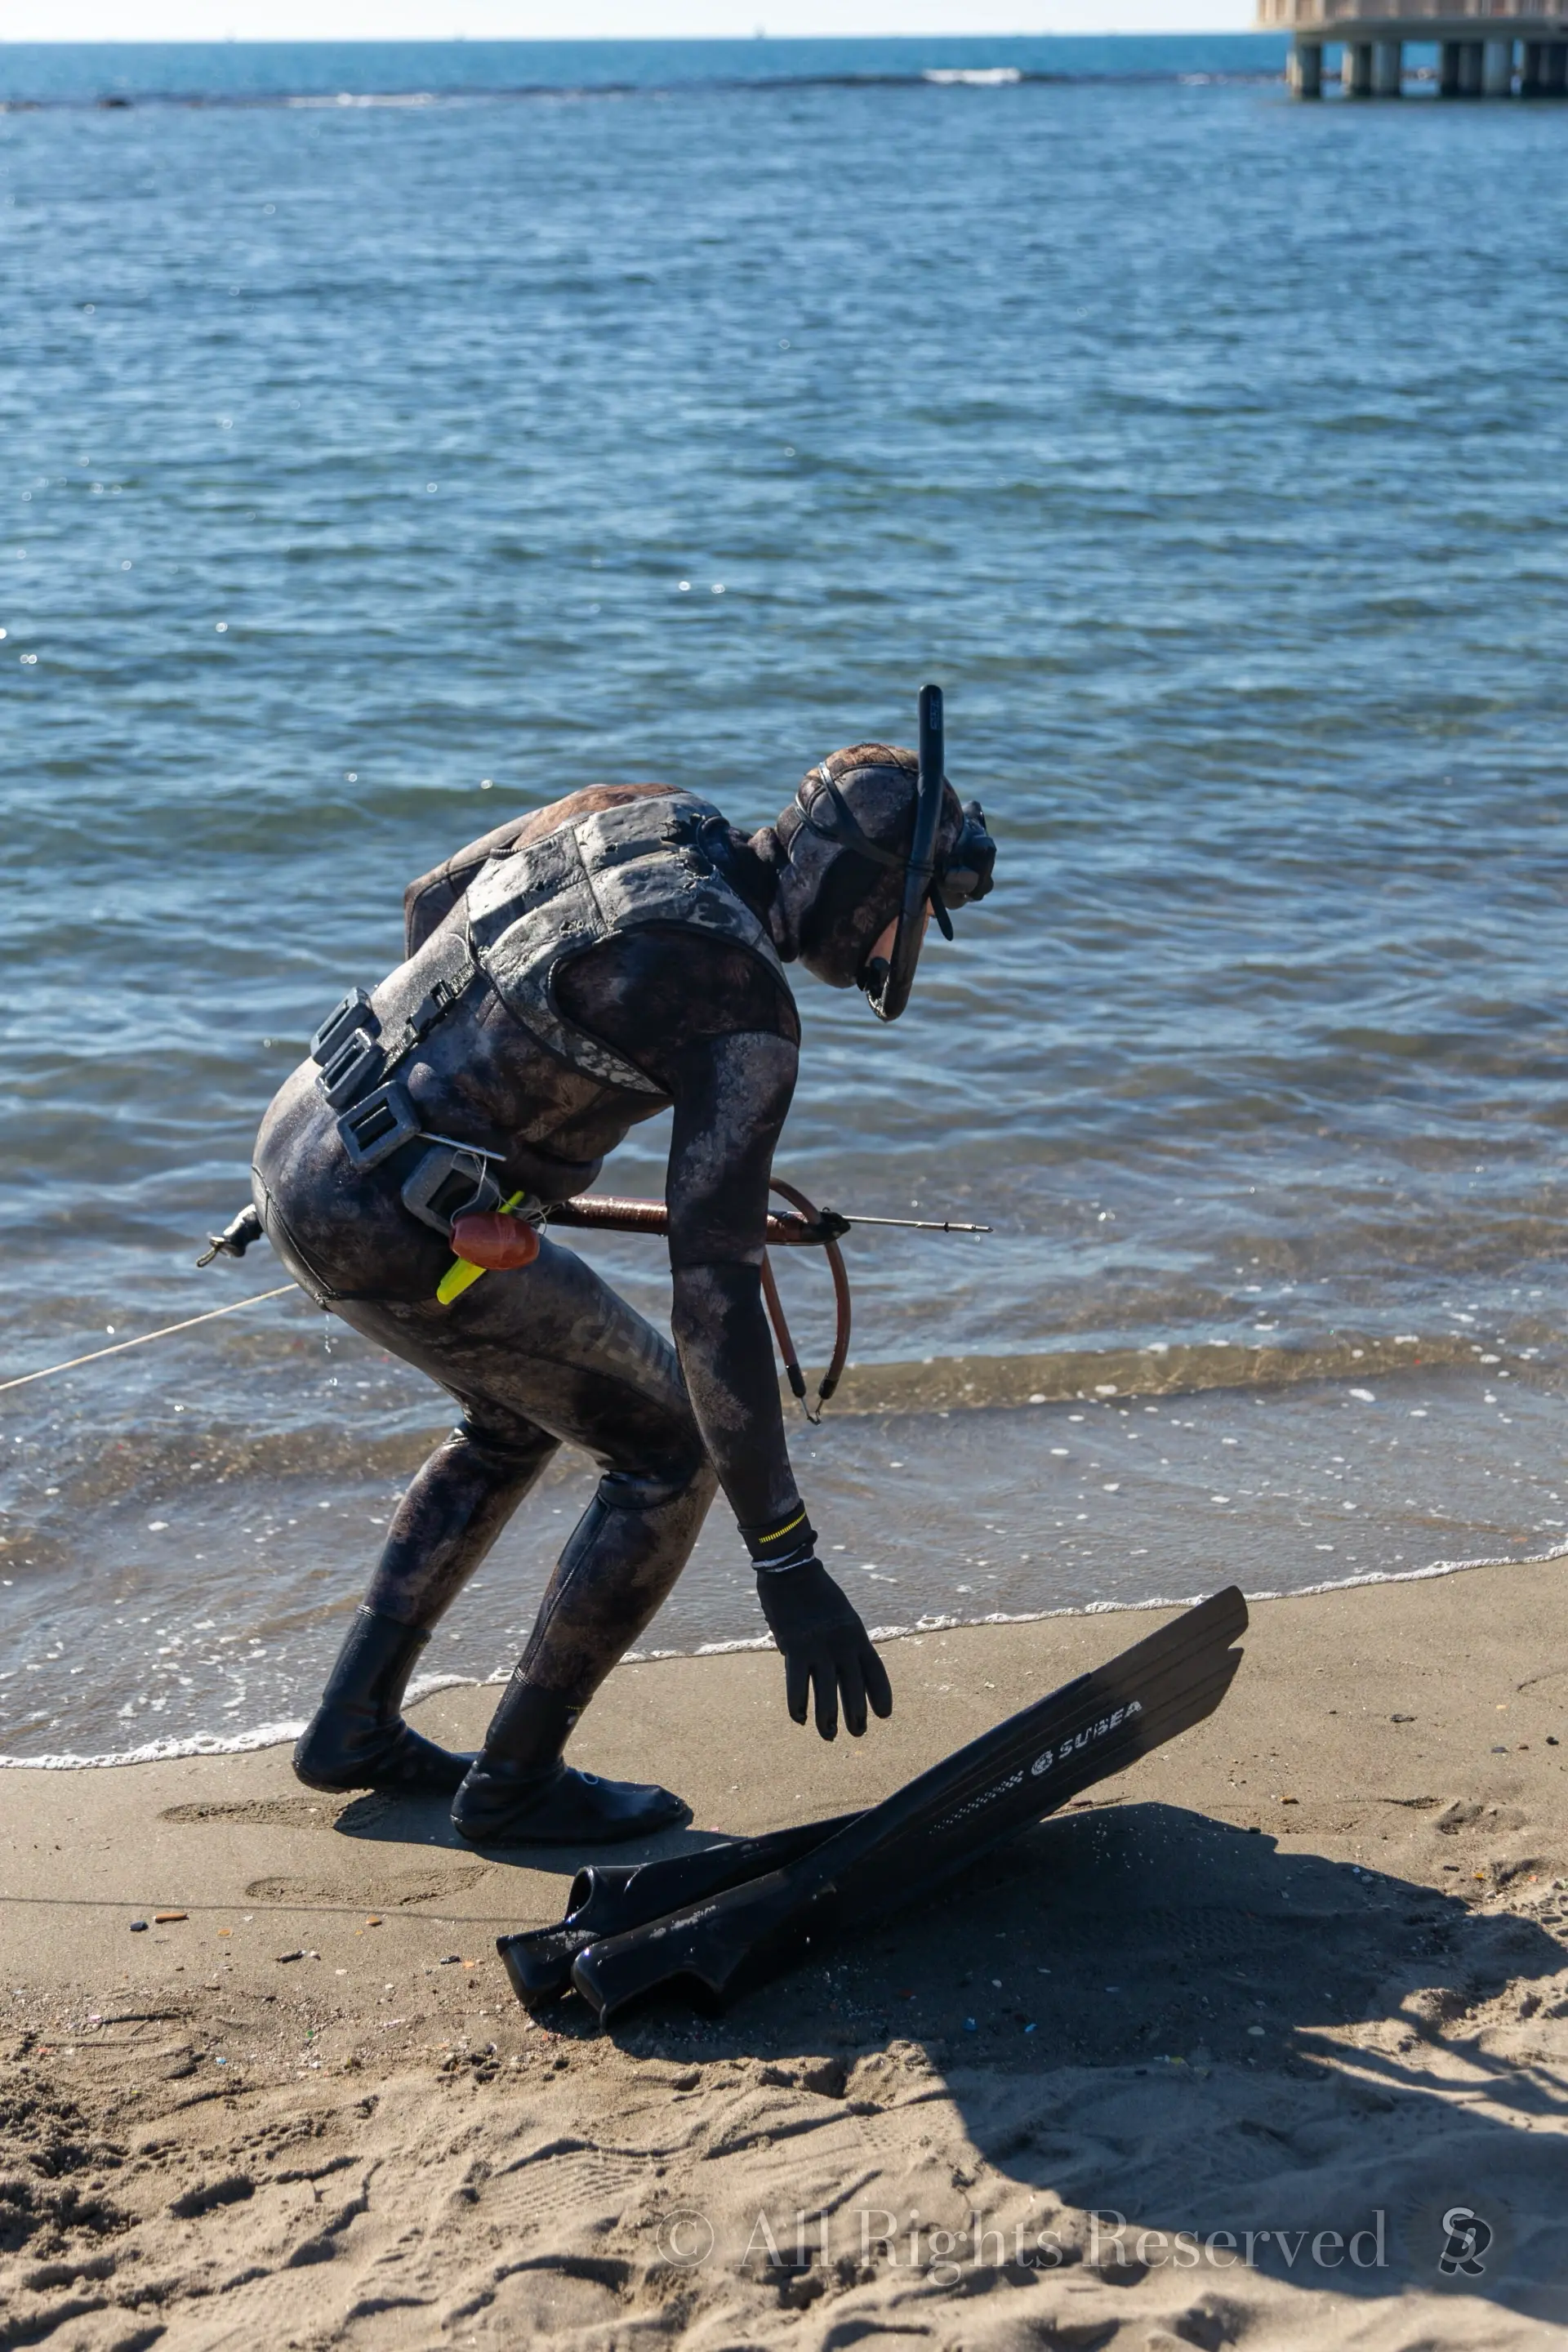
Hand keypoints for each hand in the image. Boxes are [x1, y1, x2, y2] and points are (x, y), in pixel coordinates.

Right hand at [754, 1559, 893, 1739]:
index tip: (884, 1715)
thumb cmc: (815, 1591)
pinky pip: (798, 1685)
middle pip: (853, 1688)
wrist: (793, 1571)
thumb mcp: (841, 1614)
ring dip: (828, 1719)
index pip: (875, 1672)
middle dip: (857, 1715)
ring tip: (829, 1735)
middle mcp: (843, 1645)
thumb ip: (841, 1641)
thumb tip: (831, 1671)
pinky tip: (800, 1719)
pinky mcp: (796, 1648)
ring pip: (827, 1693)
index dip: (880, 1695)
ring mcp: (820, 1648)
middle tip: (857, 1733)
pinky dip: (798, 1705)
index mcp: (857, 1635)